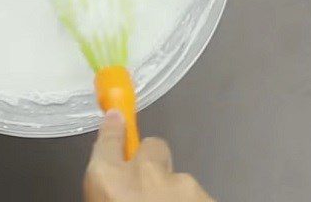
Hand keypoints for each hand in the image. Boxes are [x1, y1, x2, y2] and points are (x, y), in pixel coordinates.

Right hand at [84, 111, 213, 201]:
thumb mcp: (103, 198)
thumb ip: (105, 187)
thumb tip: (110, 183)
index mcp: (108, 181)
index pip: (107, 140)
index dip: (114, 129)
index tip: (116, 117)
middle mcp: (144, 174)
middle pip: (152, 147)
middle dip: (154, 162)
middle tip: (150, 189)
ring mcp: (181, 185)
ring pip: (179, 178)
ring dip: (175, 193)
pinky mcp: (208, 195)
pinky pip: (199, 194)